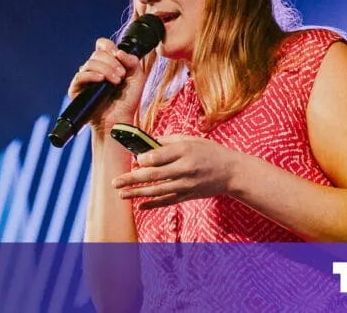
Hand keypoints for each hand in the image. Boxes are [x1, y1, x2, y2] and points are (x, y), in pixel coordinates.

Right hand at [68, 37, 145, 131]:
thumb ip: (132, 61)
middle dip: (112, 62)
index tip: (118, 56)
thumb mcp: (137, 77)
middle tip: (121, 76)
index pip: (102, 45)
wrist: (119, 120)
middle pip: (97, 53)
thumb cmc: (127, 100)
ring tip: (116, 82)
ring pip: (90, 63)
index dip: (109, 46)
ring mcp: (85, 78)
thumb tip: (118, 51)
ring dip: (106, 69)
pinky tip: (101, 80)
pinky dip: (92, 75)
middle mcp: (94, 69)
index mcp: (107, 63)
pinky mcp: (76, 89)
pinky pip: (80, 76)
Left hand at [111, 134, 241, 209]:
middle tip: (115, 182)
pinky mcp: (188, 195)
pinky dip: (153, 204)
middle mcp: (185, 169)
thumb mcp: (190, 139)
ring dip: (137, 193)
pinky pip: (168, 201)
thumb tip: (146, 145)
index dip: (143, 159)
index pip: (158, 157)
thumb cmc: (209, 151)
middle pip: (154, 175)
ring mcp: (186, 184)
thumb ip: (168, 141)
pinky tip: (139, 206)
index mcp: (184, 151)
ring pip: (158, 191)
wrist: (232, 172)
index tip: (135, 160)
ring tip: (121, 194)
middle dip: (132, 179)